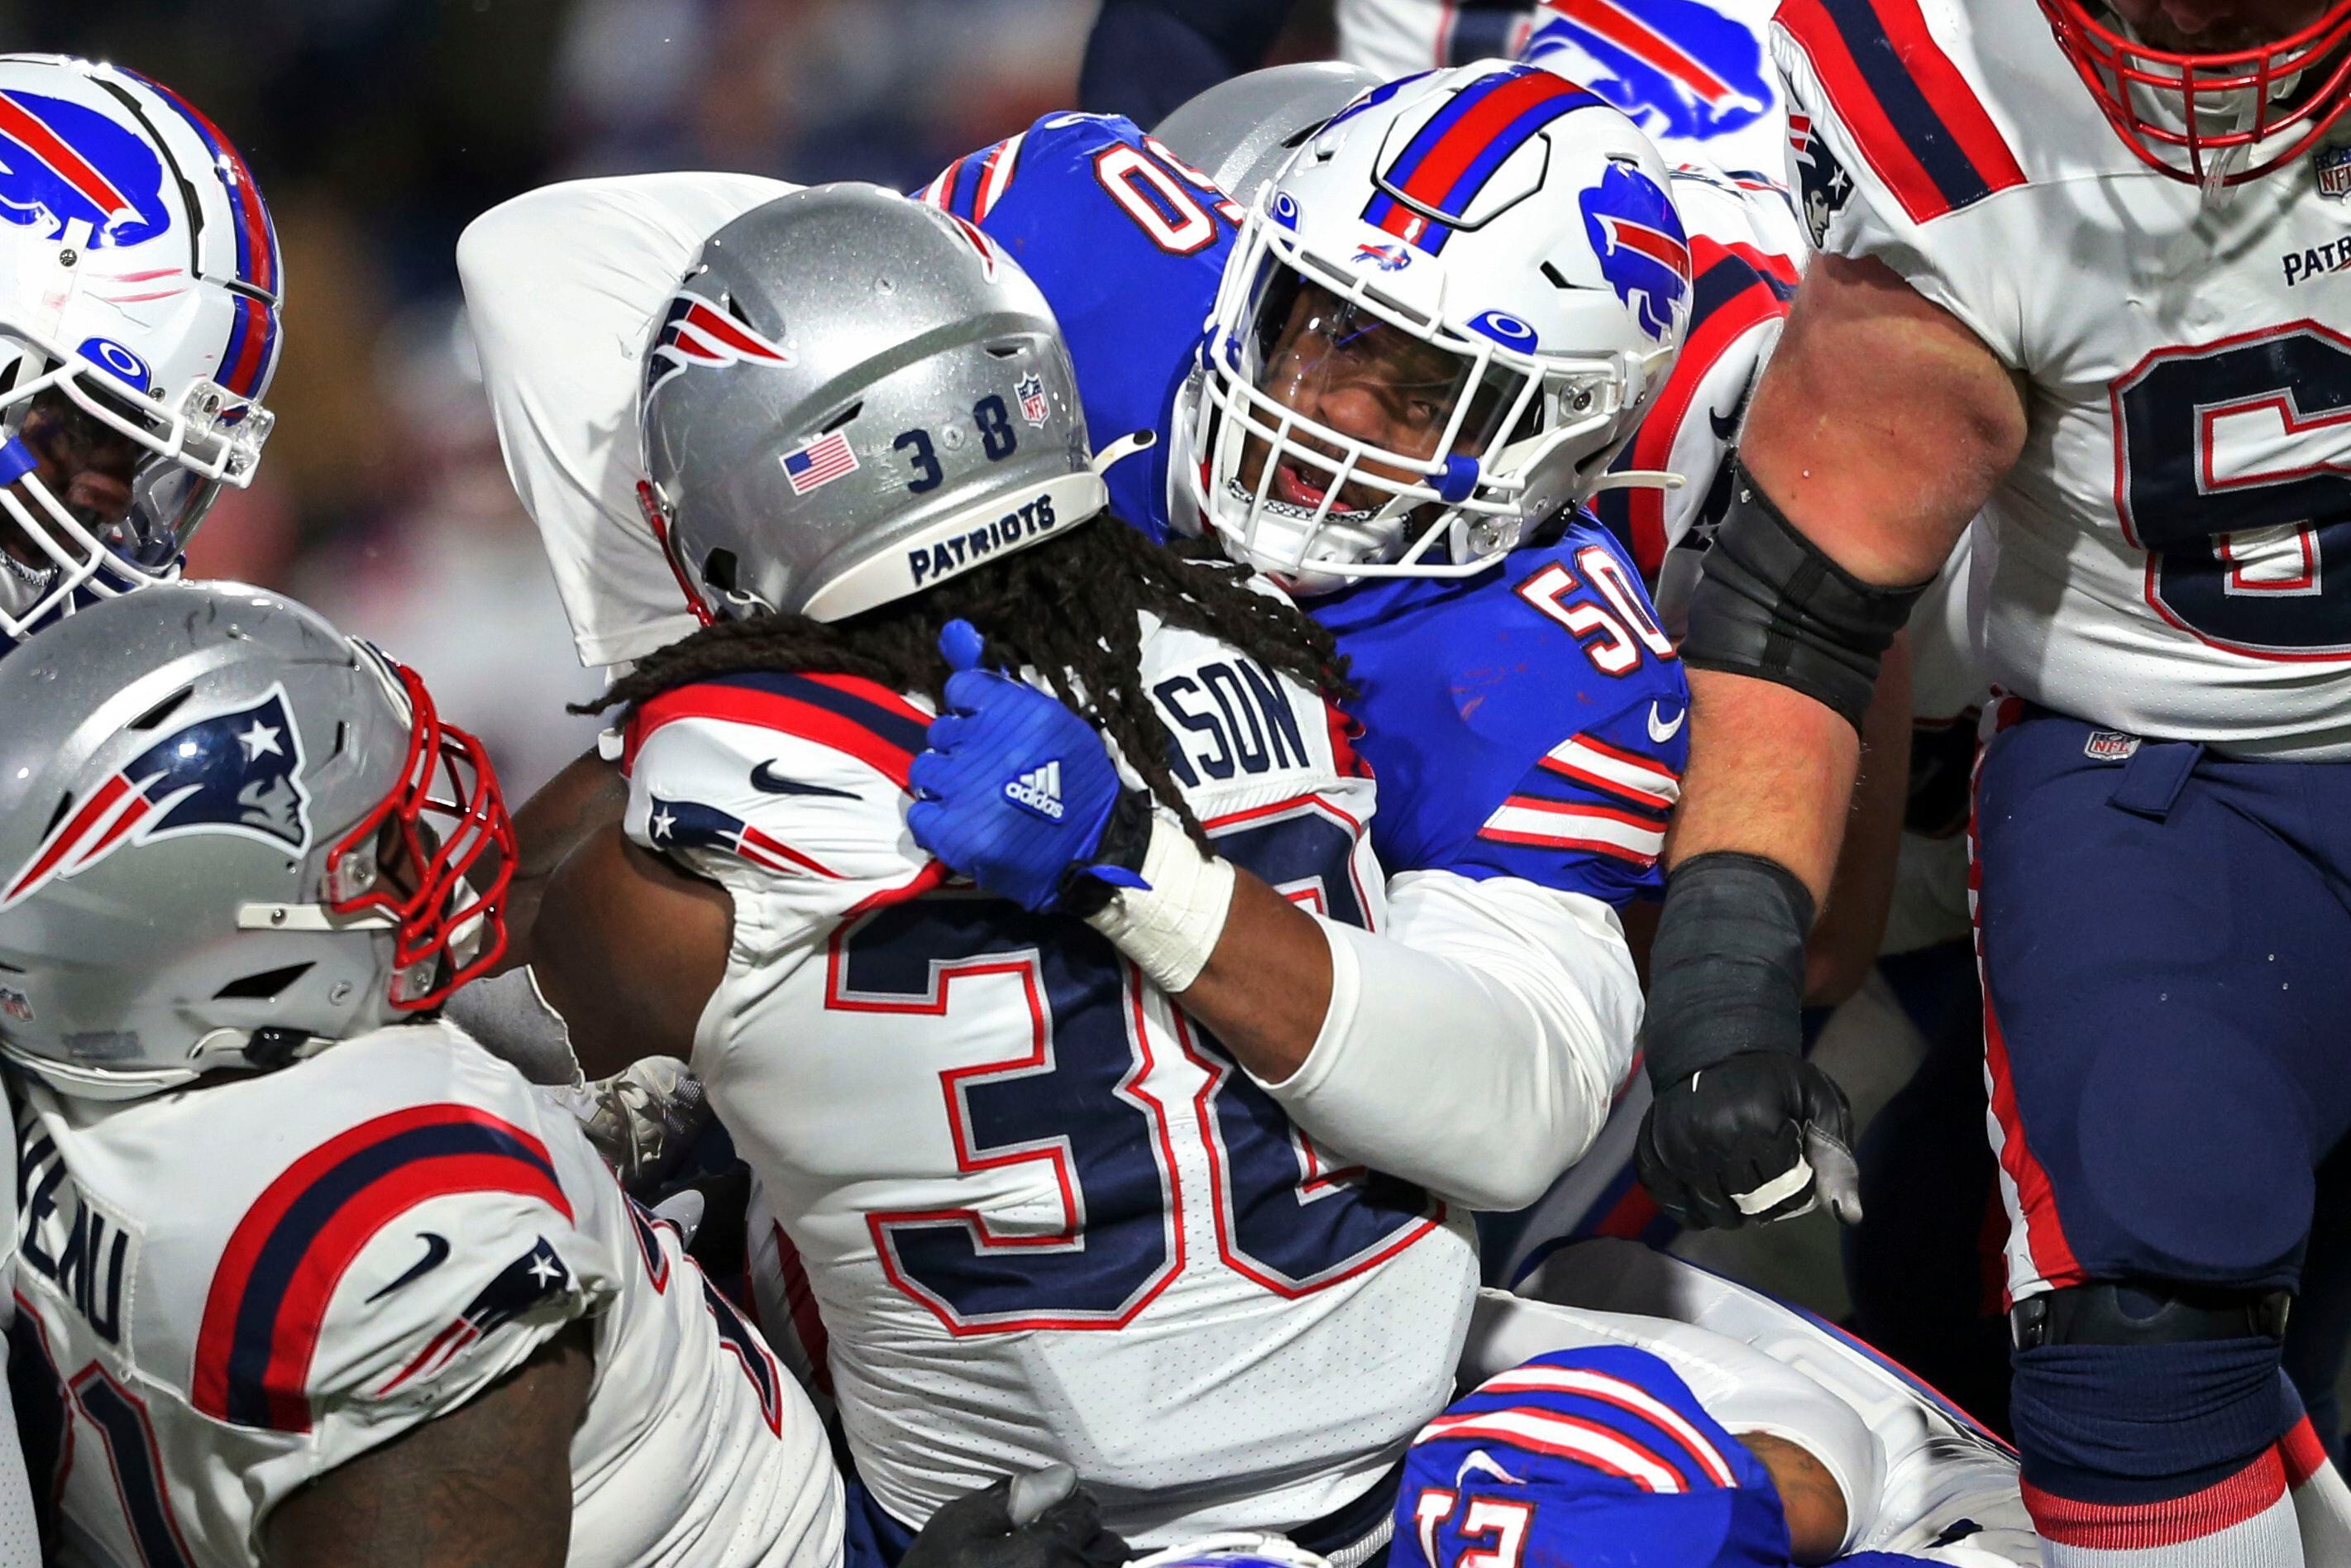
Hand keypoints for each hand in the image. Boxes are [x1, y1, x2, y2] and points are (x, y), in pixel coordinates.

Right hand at [901, 1465, 1131, 1567]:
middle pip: (1110, 1548)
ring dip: (1087, 1559)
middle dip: (1088, 1534)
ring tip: (1054, 1556)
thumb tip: (1058, 1479)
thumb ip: (1013, 1497)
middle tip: (1057, 1531)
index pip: (1087, 1512)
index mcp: (1046, 1553)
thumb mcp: (961, 1523)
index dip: (1070, 1501)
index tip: (1053, 1504)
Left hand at [907, 621, 1146, 911]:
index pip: (961, 691)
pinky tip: (966, 827)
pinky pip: (920, 815)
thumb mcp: (1049, 720)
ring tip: (976, 801)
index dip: (971, 713)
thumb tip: (952, 629)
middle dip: (960, 751)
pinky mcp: (957, 834)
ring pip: (925, 771)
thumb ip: (996, 683)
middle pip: (941, 732)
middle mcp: (992, 747)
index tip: (988, 733)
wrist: (1096, 848)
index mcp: (1020, 714)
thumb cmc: (1075, 780)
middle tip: (989, 774)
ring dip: (945, 785)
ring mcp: (970, 792)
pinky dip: (937, 824)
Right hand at [1635, 1051, 1860, 1228]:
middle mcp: (1710, 1136)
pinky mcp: (1649, 1155)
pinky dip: (1692, 1209)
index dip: (1798, 1187)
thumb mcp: (1819, 1106)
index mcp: (1758, 1120)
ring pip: (1712, 1212)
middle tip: (1766, 1178)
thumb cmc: (1774, 1082)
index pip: (1788, 1191)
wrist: (1712, 1050)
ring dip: (1731, 1210)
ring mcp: (1674, 1147)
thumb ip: (1838, 1162)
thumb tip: (1849, 1215)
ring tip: (1738, 1186)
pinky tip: (1707, 1190)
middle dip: (1766, 1202)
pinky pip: (1673, 1207)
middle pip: (1749, 1205)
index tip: (1792, 1164)